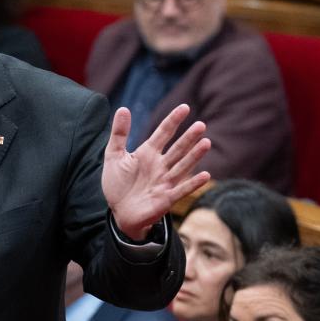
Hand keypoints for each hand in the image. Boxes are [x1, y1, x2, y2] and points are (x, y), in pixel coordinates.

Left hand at [102, 104, 211, 239]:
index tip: (185, 107)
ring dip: (194, 156)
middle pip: (177, 148)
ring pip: (182, 166)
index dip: (173, 120)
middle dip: (188, 138)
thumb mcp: (113, 156)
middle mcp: (160, 165)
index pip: (163, 133)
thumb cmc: (118, 184)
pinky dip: (193, 183)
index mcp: (148, 153)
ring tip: (206, 143)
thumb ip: (119, 134)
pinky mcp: (166, 198)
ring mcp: (165, 181)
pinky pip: (182, 189)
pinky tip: (206, 175)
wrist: (119, 212)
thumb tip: (123, 108)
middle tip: (201, 125)